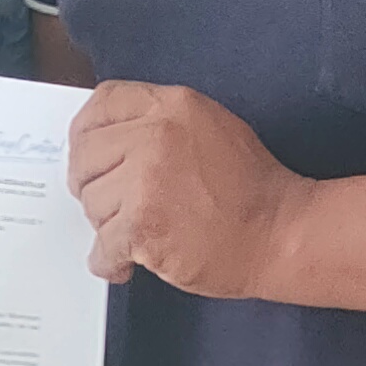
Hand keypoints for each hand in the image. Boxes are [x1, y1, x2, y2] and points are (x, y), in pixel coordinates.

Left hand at [68, 82, 303, 294]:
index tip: (88, 156)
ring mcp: (146, 182)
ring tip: (140, 232)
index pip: (101, 104)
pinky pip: (101, 247)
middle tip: (114, 205)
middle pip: (85, 155)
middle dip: (92, 184)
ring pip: (90, 203)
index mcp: (171, 106)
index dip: (86, 133)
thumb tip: (109, 138)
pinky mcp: (143, 226)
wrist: (280, 233)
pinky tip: (128, 261)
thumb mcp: (209, 126)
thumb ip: (159, 122)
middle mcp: (154, 136)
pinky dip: (110, 261)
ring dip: (108, 225)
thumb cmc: (251, 186)